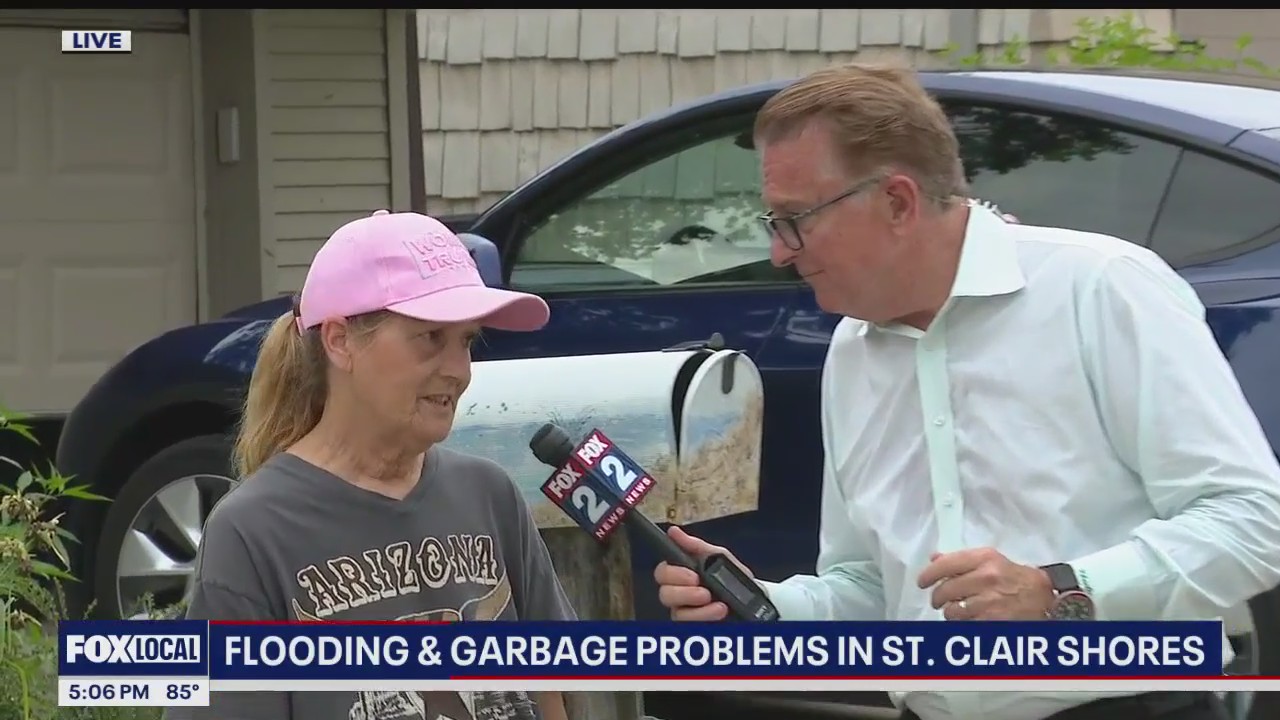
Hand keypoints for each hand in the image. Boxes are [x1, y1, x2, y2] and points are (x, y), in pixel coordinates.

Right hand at [654, 526, 752, 620]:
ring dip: (698, 610)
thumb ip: (695, 545)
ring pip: (677, 613)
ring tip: (718, 605)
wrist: (753, 597)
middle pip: (665, 595)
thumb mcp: (717, 555)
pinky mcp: (696, 626)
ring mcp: (686, 612)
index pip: (661, 573)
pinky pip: (691, 626)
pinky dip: (707, 618)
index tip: (693, 575)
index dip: (673, 574)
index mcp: (680, 574)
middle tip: (705, 592)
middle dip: (685, 593)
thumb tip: (674, 532)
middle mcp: (679, 594)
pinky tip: (720, 612)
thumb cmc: (732, 575)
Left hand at [916, 547, 1053, 619]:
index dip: (928, 575)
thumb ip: (962, 560)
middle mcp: (985, 577)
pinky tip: (969, 620)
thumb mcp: (992, 560)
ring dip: (950, 613)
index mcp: (984, 558)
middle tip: (939, 601)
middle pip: (945, 590)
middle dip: (938, 598)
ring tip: (958, 611)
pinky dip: (963, 624)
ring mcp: (989, 600)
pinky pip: (964, 625)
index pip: (945, 565)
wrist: (1046, 598)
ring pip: (952, 611)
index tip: (922, 582)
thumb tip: (934, 558)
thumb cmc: (1016, 577)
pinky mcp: (993, 620)